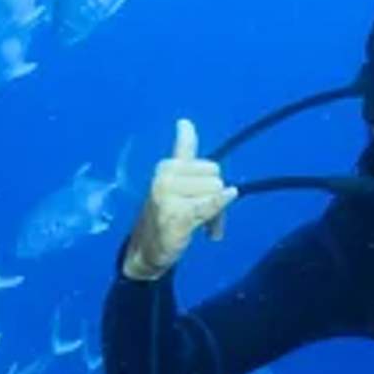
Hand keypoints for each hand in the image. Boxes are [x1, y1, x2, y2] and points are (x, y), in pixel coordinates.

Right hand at [122, 117, 233, 280]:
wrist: (145, 251)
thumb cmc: (166, 216)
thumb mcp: (175, 184)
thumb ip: (184, 154)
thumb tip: (185, 122)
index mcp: (166, 167)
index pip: (194, 153)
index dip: (198, 156)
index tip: (185, 130)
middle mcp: (165, 176)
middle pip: (215, 175)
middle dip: (215, 195)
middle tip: (204, 216)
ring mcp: (169, 195)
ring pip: (216, 191)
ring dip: (216, 214)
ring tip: (202, 227)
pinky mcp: (176, 215)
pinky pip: (209, 204)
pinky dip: (220, 203)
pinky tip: (228, 197)